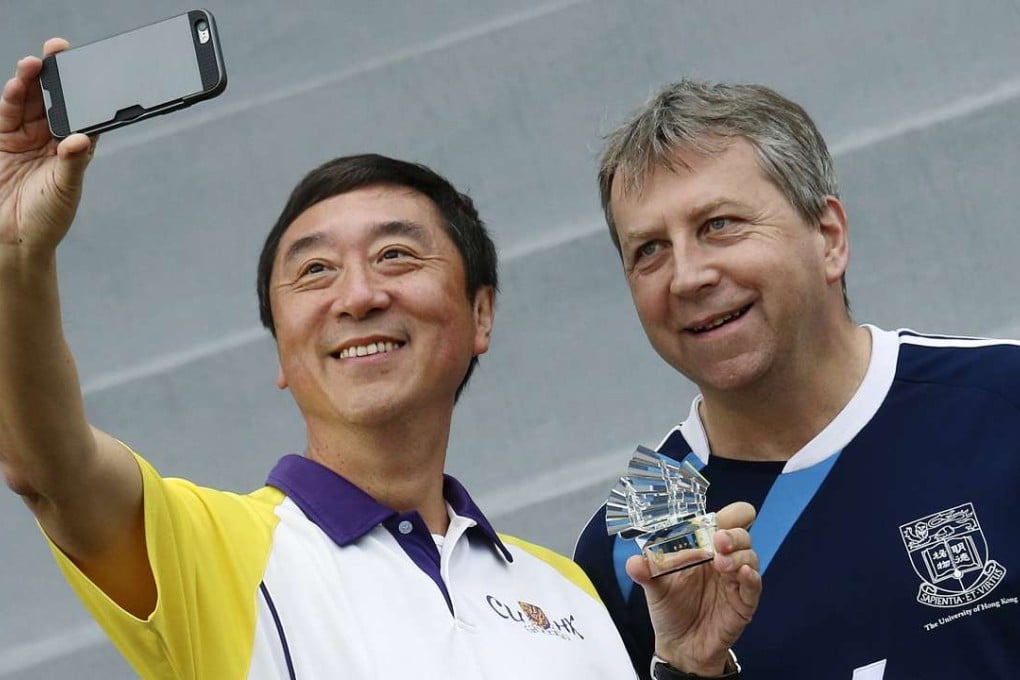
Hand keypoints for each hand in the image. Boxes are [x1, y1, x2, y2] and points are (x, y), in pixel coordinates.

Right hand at [0, 38, 93, 252]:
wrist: (13, 238)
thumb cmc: (48, 217)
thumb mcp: (65, 189)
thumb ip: (71, 163)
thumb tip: (80, 139)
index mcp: (75, 148)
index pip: (81, 113)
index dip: (84, 91)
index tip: (88, 70)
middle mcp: (52, 139)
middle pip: (54, 100)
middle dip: (55, 76)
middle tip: (58, 52)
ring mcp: (26, 138)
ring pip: (30, 102)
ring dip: (31, 82)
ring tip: (34, 64)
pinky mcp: (3, 140)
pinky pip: (8, 114)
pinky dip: (13, 99)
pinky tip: (19, 85)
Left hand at [628, 502, 760, 675]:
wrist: (680, 646)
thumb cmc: (670, 609)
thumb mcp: (654, 588)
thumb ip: (646, 572)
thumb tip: (634, 562)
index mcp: (703, 548)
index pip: (724, 521)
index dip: (726, 515)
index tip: (715, 519)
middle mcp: (723, 559)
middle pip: (741, 534)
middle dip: (733, 533)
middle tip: (719, 541)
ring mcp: (735, 580)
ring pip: (750, 556)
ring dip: (738, 555)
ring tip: (721, 564)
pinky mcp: (744, 602)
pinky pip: (754, 586)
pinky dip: (751, 577)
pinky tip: (743, 573)